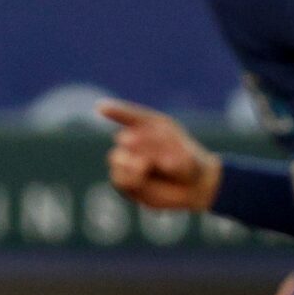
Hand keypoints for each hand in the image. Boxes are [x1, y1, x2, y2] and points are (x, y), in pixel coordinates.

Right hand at [100, 99, 221, 211]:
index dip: (115, 112)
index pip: (129, 116)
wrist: (192, 186)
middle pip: (126, 138)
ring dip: (132, 163)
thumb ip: (166, 159)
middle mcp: (134, 141)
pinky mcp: (125, 182)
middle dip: (141, 147)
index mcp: (148, 126)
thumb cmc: (190, 163)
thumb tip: (143, 164)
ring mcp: (128, 161)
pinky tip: (141, 178)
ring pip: (117, 158)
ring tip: (148, 167)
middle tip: (156, 156)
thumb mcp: (184, 153)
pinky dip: (130, 178)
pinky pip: (118, 178)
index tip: (101, 108)